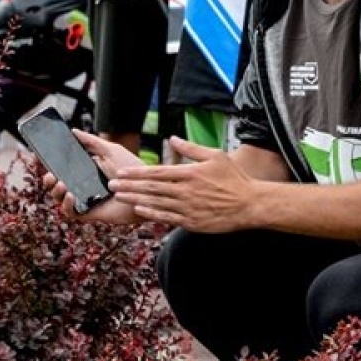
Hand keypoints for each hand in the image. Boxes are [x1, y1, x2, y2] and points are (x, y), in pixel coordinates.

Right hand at [45, 130, 144, 223]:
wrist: (146, 189)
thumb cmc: (131, 169)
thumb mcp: (110, 150)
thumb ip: (92, 141)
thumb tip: (73, 131)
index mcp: (86, 171)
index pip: (63, 169)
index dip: (50, 165)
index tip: (41, 158)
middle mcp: (83, 186)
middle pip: (57, 186)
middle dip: (48, 180)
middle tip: (49, 175)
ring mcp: (86, 200)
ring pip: (60, 200)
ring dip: (55, 192)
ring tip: (60, 184)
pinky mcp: (90, 213)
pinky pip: (71, 213)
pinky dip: (66, 205)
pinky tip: (69, 194)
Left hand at [105, 137, 258, 232]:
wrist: (249, 204)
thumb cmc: (233, 178)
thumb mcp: (215, 156)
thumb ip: (191, 148)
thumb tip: (172, 138)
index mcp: (189, 173)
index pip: (156, 172)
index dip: (136, 173)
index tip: (121, 172)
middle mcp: (185, 191)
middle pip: (151, 188)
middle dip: (129, 186)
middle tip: (111, 184)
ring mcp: (187, 208)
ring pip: (155, 203)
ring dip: (135, 199)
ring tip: (119, 196)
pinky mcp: (191, 222)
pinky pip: (166, 218)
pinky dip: (151, 213)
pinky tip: (139, 210)